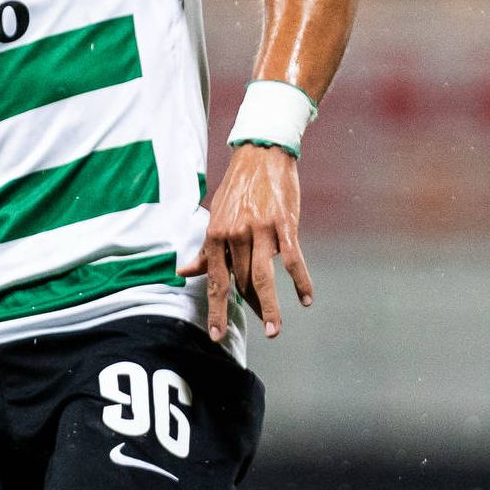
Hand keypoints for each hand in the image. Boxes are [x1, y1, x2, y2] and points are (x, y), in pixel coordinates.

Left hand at [184, 142, 313, 341]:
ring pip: (263, 277)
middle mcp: (235, 235)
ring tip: (274, 330)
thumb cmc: (237, 189)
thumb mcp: (215, 217)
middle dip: (252, 307)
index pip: (216, 281)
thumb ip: (204, 249)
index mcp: (216, 235)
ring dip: (269, 307)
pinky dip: (300, 281)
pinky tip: (306, 299)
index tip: (215, 335)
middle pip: (242, 282)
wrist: (262, 154)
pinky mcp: (284, 224)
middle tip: (265, 329)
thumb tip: (183, 272)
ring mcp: (260, 230)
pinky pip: (293, 259)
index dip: (215, 310)